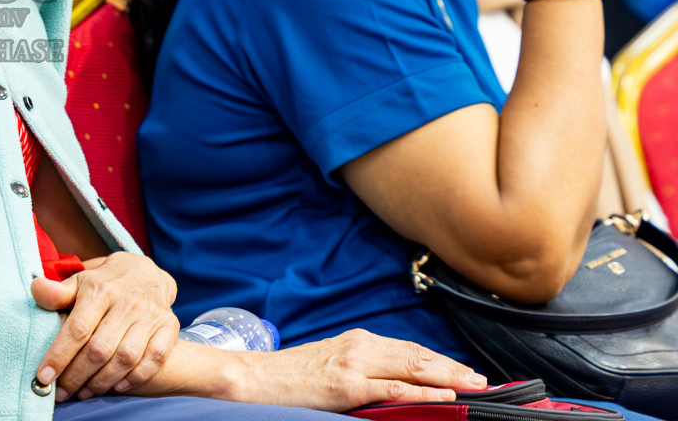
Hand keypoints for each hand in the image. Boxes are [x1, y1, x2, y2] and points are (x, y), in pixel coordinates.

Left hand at [31, 252, 178, 401]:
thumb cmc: (105, 282)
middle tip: (62, 392)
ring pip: (126, 358)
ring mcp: (150, 315)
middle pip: (100, 349)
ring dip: (103, 382)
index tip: (44, 377)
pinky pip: (154, 358)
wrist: (146, 272)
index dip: (59, 356)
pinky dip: (135, 377)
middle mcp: (127, 302)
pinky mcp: (169, 326)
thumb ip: (57, 293)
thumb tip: (36, 290)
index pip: (77, 329)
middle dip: (77, 376)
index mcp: (100, 290)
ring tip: (84, 392)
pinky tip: (117, 386)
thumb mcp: (79, 282)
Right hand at [225, 329, 485, 410]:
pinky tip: (446, 396)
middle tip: (485, 382)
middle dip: (453, 369)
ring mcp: (354, 365)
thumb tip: (397, 386)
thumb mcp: (331, 366)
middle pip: (418, 356)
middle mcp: (360, 347)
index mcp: (358, 341)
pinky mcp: (346, 386)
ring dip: (448, 377)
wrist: (253, 378)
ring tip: (475, 387)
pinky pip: (393, 388)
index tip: (466, 373)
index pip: (410, 350)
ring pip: (413, 368)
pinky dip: (423, 392)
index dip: (441, 362)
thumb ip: (364, 371)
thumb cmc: (289, 377)